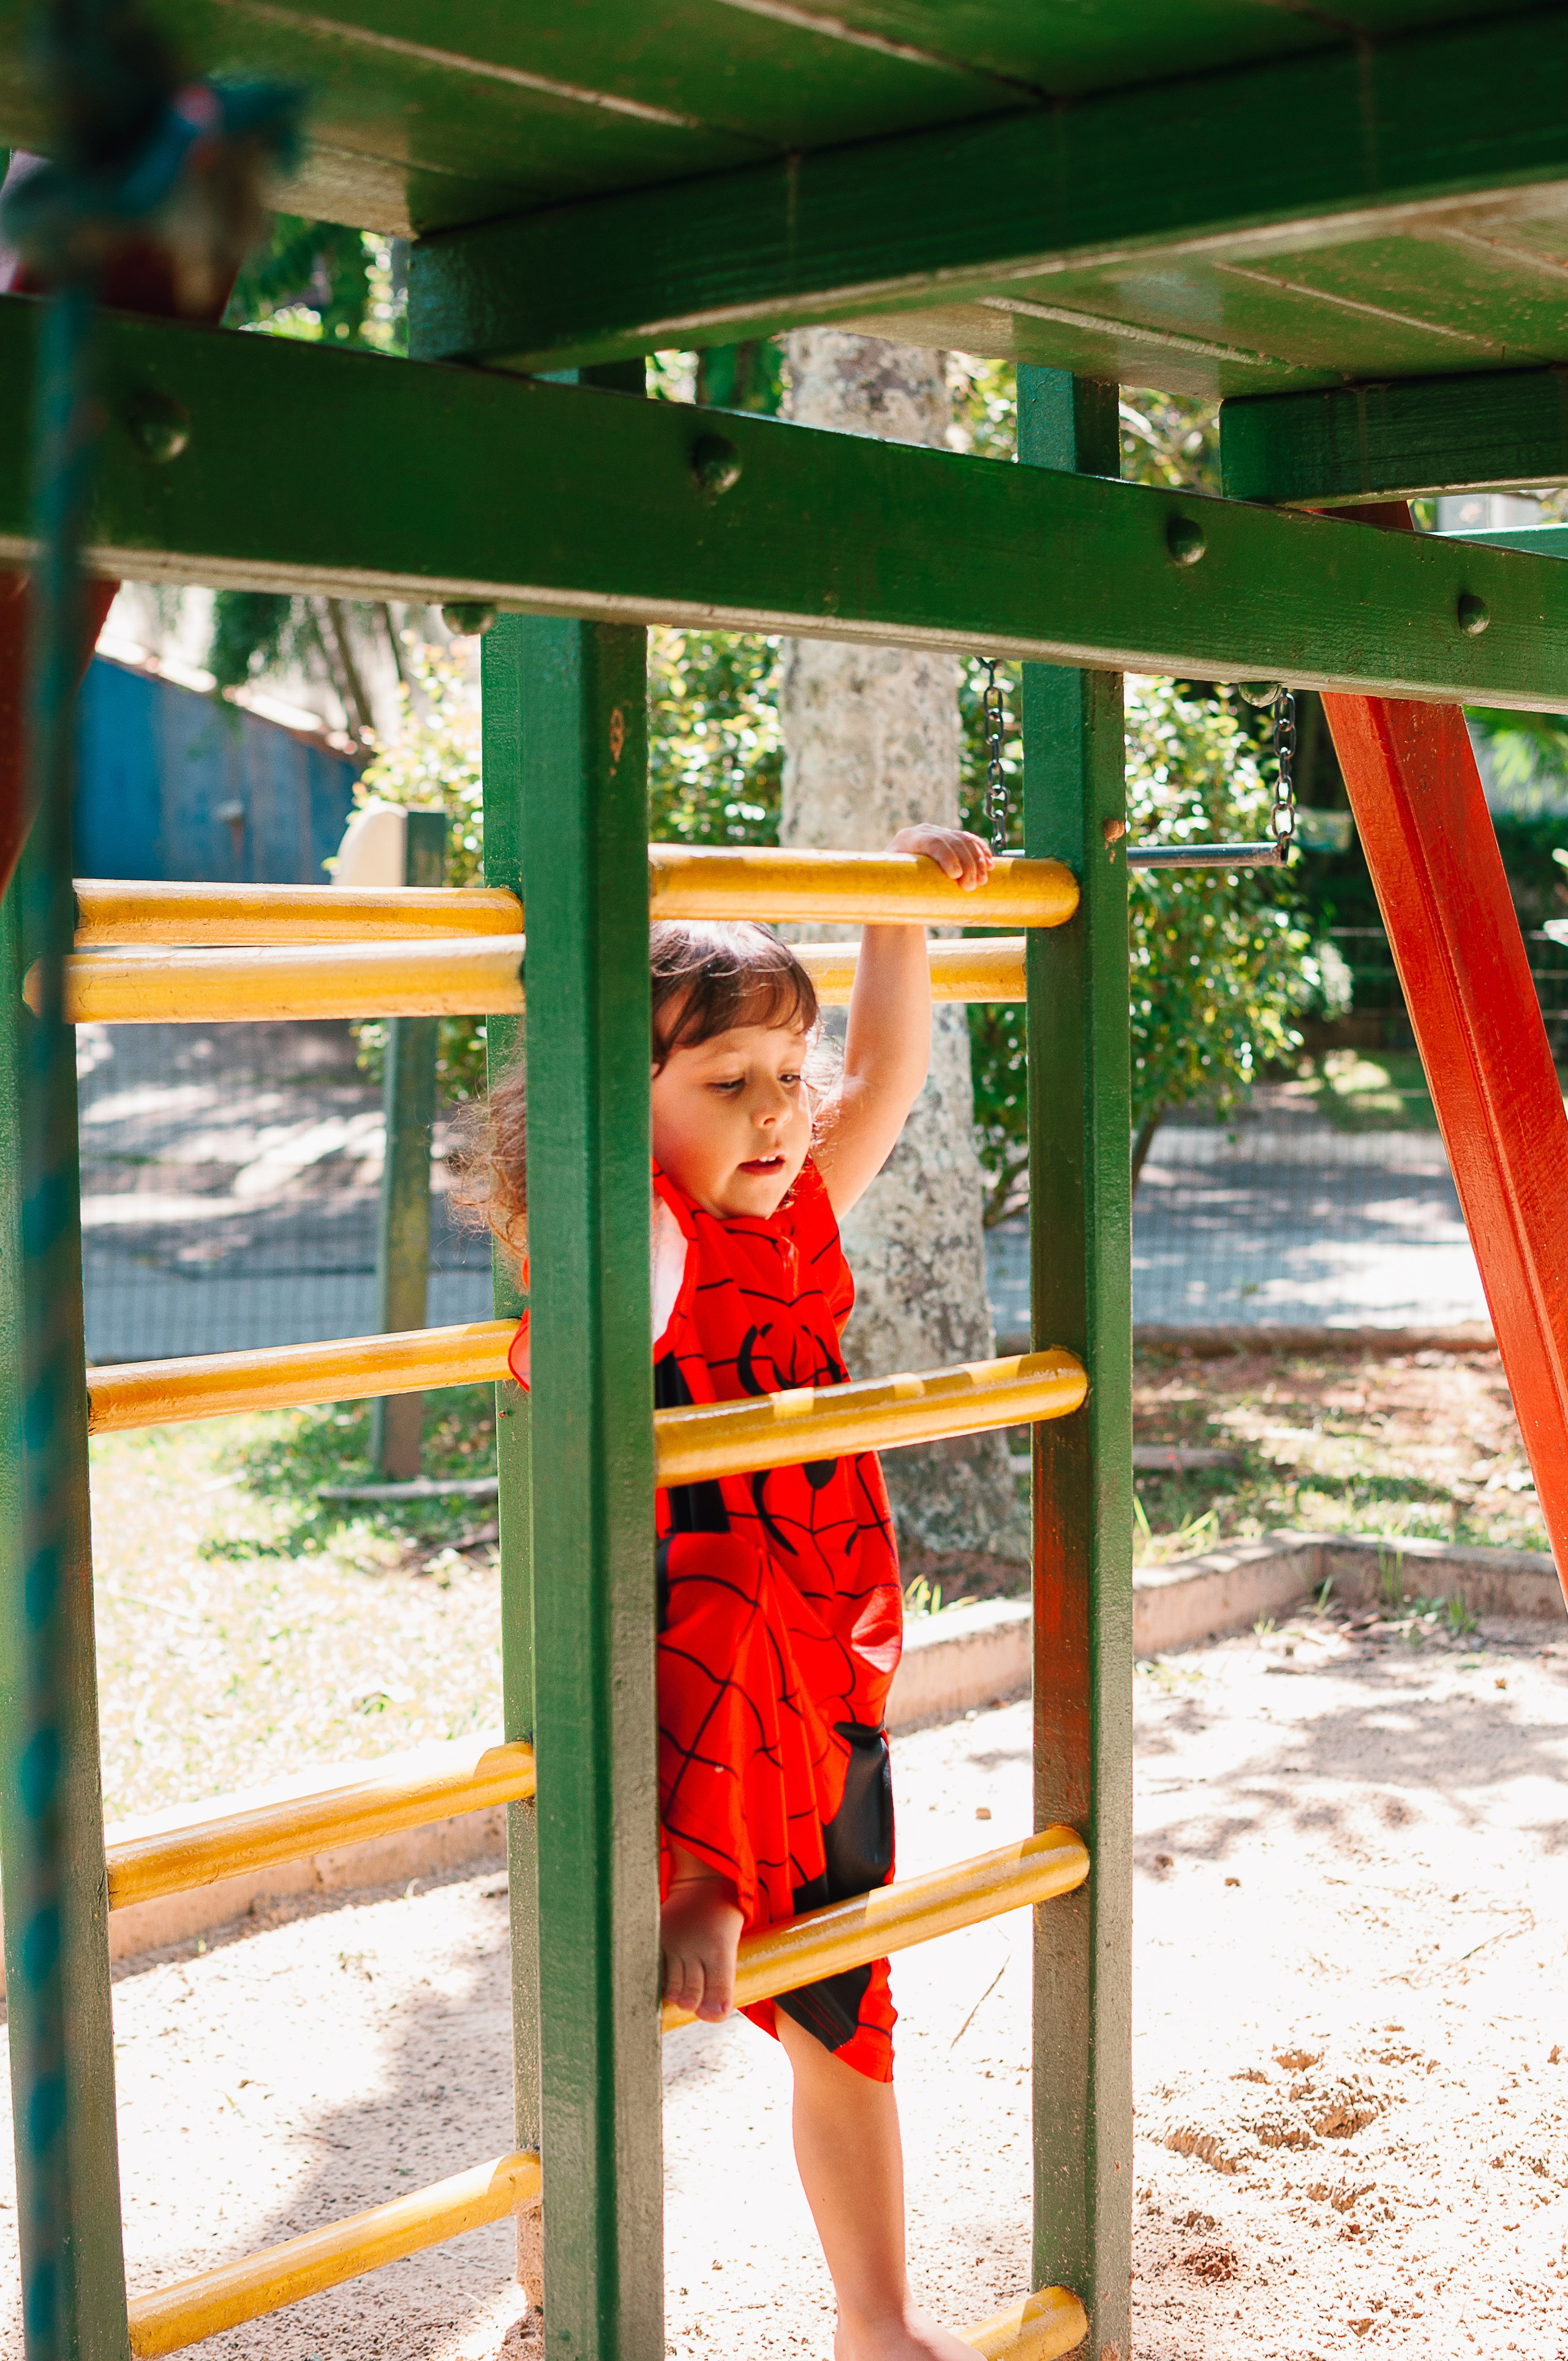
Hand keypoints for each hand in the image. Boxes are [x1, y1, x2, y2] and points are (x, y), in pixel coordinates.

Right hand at [661, 1862, 743, 2021]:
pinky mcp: (657, 1939)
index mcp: (721, 1951)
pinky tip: (666, 1976)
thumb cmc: (723, 1917)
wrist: (703, 1883)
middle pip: (691, 1998)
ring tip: (682, 1985)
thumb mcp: (732, 1944)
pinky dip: (661, 1980)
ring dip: (677, 1993)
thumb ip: (722, 1980)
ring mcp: (673, 1944)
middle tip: (695, 1996)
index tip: (712, 2012)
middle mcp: (695, 1949)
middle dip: (694, 2004)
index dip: (714, 2011)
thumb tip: (711, 2013)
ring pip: (671, 1990)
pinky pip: (656, 1973)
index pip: (718, 1996)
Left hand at [887, 822, 994, 890]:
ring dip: (977, 860)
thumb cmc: (892, 892)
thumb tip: (892, 906)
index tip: (956, 876)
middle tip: (971, 888)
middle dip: (966, 863)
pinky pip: (970, 840)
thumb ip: (892, 892)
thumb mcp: (889, 889)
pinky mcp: (950, 839)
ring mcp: (938, 833)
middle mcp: (923, 832)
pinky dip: (981, 852)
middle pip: (951, 841)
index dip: (947, 856)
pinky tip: (990, 864)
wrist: (898, 883)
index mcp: (906, 840)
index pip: (931, 842)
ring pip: (963, 840)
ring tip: (982, 881)